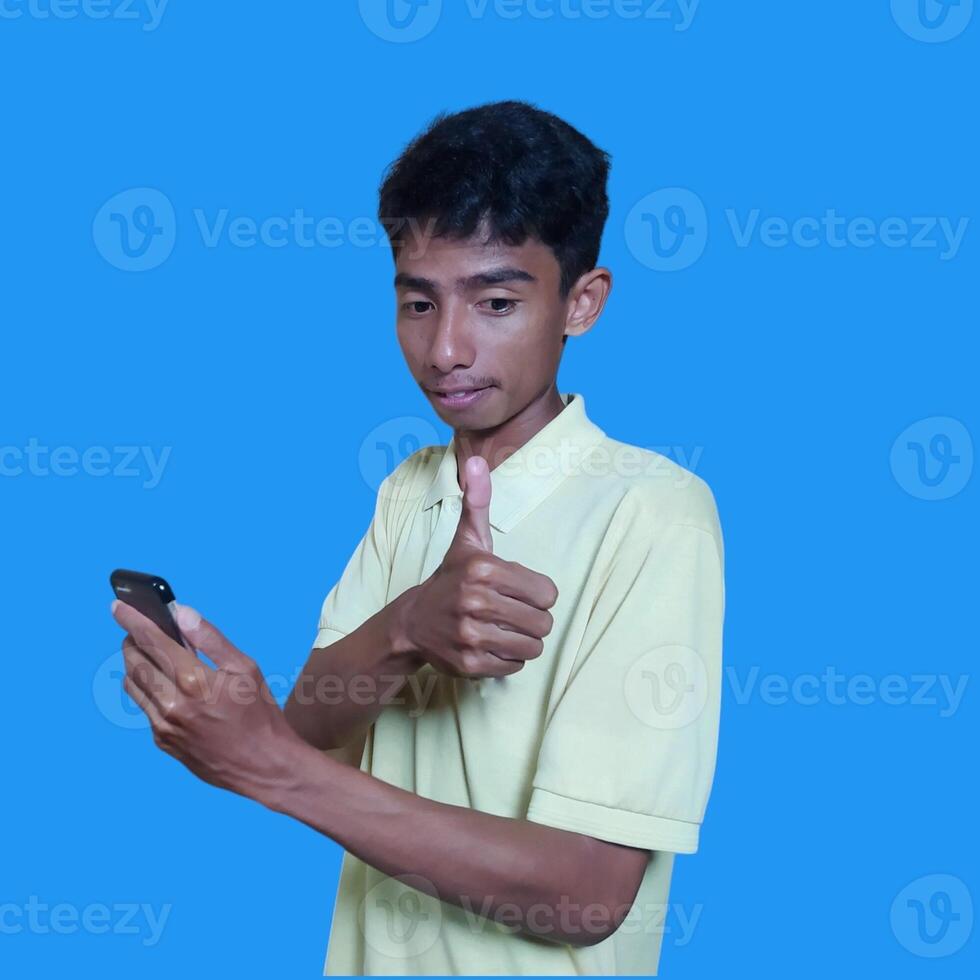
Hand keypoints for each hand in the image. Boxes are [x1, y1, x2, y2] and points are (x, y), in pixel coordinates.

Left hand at [111, 599, 303, 807]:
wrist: (263, 765)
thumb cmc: (260, 715)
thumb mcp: (246, 668)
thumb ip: (210, 639)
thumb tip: (182, 614)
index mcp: (195, 681)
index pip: (153, 642)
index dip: (132, 620)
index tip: (118, 605)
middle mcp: (173, 704)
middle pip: (134, 662)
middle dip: (132, 641)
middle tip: (139, 630)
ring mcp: (164, 726)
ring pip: (132, 686)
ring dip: (135, 664)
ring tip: (149, 654)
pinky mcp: (163, 742)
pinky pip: (144, 708)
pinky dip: (148, 689)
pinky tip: (166, 685)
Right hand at [398, 455, 558, 678]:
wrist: (413, 622)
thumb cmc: (451, 578)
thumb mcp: (467, 540)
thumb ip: (478, 502)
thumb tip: (476, 460)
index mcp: (484, 568)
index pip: (547, 593)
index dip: (538, 595)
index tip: (518, 591)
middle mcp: (476, 601)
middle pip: (543, 622)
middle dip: (533, 620)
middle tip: (513, 613)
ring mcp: (470, 635)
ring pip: (532, 647)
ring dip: (523, 641)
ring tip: (504, 629)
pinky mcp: (469, 664)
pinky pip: (514, 667)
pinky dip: (508, 659)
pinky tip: (491, 645)